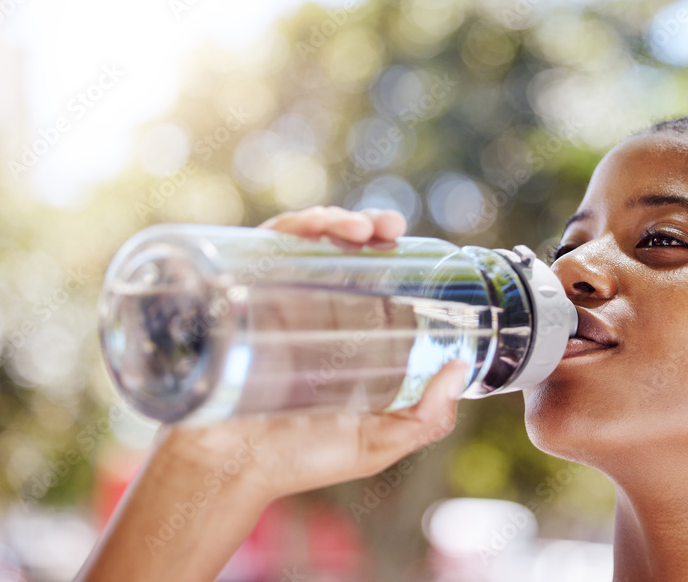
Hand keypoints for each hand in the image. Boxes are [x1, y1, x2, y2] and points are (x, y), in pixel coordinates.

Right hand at [76, 206, 465, 581]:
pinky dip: (292, 225)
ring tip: (358, 228)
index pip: (375, 279)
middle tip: (390, 228)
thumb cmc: (298, 460)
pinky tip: (316, 227)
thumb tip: (459, 369)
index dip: (396, 255)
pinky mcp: (243, 298)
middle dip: (370, 225)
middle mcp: (313, 312)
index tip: (414, 248)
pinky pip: (265, 247)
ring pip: (308, 241)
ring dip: (335, 218)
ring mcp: (277, 302)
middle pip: (344, 251)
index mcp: (347, 336)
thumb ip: (426, 420)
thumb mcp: (377, 444)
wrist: (228, 470)